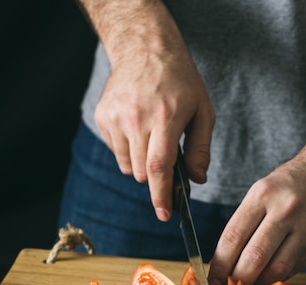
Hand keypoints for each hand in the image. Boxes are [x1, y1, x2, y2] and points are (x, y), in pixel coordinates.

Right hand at [83, 0, 213, 220]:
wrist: (144, 48)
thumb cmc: (179, 81)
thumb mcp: (202, 110)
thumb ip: (201, 148)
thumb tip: (197, 180)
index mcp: (166, 117)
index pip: (159, 167)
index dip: (161, 196)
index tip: (164, 215)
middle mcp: (137, 118)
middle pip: (142, 173)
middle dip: (156, 176)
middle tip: (165, 155)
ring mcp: (116, 118)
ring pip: (127, 166)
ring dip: (140, 163)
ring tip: (150, 136)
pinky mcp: (103, 118)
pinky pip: (115, 151)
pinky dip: (127, 149)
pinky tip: (136, 126)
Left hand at [208, 148, 305, 284]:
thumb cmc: (288, 184)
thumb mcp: (260, 193)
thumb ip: (244, 226)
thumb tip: (224, 267)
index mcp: (262, 195)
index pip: (232, 238)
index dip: (219, 268)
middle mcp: (285, 210)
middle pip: (254, 258)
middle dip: (237, 283)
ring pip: (276, 270)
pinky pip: (294, 269)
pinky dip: (277, 279)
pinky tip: (268, 281)